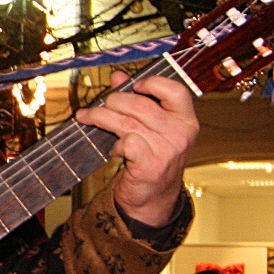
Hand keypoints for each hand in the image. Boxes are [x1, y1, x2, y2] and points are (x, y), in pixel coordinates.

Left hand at [75, 70, 197, 225]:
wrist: (152, 196)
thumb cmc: (152, 157)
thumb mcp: (151, 127)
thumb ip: (137, 100)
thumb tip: (117, 77)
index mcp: (186, 119)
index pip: (175, 90)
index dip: (152, 83)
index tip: (133, 85)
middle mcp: (181, 133)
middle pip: (141, 105)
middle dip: (113, 101)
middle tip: (99, 105)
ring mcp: (168, 150)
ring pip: (127, 122)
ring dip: (101, 117)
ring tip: (88, 117)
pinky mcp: (152, 165)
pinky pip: (127, 142)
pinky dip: (115, 143)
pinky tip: (114, 148)